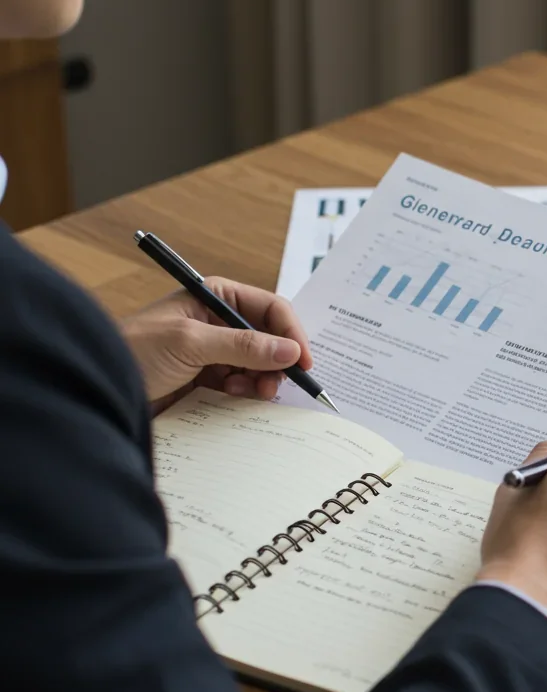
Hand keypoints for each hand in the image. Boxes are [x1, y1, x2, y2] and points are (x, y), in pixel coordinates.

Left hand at [120, 277, 313, 411]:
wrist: (99, 388)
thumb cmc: (134, 351)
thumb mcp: (191, 343)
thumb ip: (243, 346)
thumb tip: (290, 351)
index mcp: (215, 296)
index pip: (271, 308)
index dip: (291, 333)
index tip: (303, 362)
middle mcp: (219, 320)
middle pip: (271, 338)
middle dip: (277, 361)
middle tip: (272, 385)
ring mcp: (215, 350)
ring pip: (260, 364)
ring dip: (260, 379)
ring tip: (247, 392)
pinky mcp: (208, 377)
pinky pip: (243, 383)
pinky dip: (245, 392)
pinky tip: (229, 395)